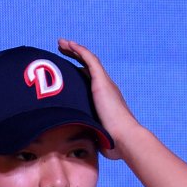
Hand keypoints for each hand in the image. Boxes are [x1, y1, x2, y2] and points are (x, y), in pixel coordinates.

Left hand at [57, 38, 140, 157]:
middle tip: (61, 51)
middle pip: (89, 68)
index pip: (90, 81)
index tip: (66, 69)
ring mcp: (105, 84)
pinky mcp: (102, 81)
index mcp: (105, 100)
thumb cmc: (112, 142)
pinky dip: (78, 51)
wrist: (125, 138)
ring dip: (74, 50)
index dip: (78, 72)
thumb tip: (78, 141)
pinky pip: (89, 59)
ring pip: (88, 60)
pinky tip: (68, 44)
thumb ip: (87, 132)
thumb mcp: (96, 134)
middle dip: (75, 58)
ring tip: (61, 44)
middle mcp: (107, 88)